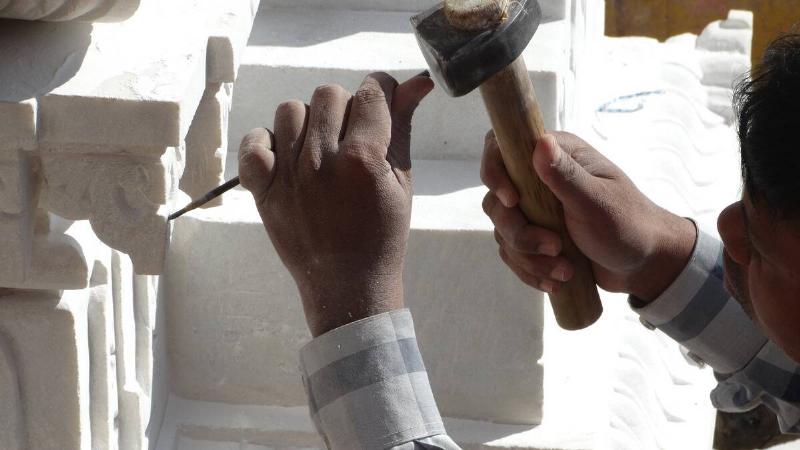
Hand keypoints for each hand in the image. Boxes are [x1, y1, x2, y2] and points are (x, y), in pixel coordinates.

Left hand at [239, 72, 433, 335]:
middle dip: (346, 107)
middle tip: (352, 135)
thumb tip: (416, 81)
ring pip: (291, 110)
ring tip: (320, 148)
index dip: (380, 89)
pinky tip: (286, 157)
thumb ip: (402, 127)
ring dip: (309, 122)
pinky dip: (267, 142)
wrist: (347, 285)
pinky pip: (254, 140)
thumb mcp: (401, 181)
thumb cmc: (383, 234)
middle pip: (329, 94)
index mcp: (363, 160)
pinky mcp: (263, 190)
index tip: (381, 100)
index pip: (370, 92)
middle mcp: (321, 163)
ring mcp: (287, 176)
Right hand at [481, 130, 695, 301]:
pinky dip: (530, 271)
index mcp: (555, 156)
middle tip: (554, 248)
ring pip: (503, 232)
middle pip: (497, 202)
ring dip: (529, 258)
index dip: (495, 173)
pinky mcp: (534, 237)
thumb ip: (566, 175)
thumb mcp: (596, 201)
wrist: (643, 265)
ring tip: (564, 271)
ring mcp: (534, 210)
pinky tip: (556, 281)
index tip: (512, 202)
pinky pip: (513, 254)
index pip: (502, 149)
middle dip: (520, 233)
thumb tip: (540, 142)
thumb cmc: (628, 224)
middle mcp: (539, 179)